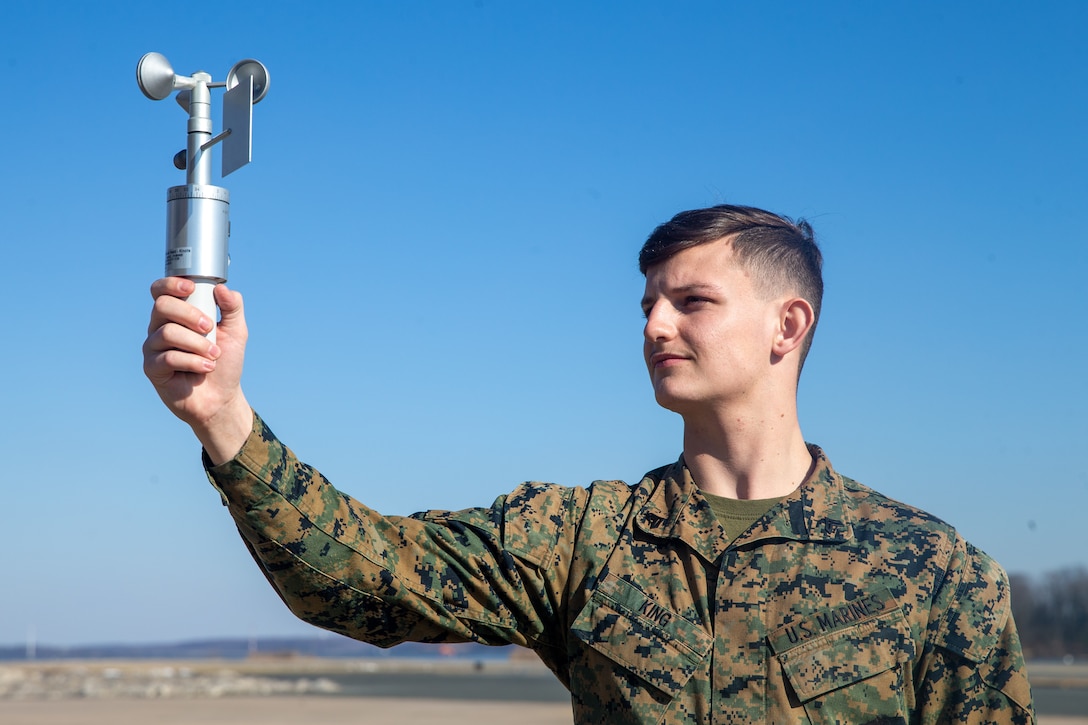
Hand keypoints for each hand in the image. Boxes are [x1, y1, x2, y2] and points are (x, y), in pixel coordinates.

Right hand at [143, 277, 252, 463]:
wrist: (221, 397)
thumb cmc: (225, 362)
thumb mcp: (236, 332)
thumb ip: (233, 307)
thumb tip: (223, 288)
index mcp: (176, 315)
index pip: (161, 291)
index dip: (171, 284)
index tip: (191, 288)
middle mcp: (160, 327)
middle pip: (162, 306)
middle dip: (190, 315)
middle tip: (209, 328)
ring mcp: (153, 348)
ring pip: (167, 333)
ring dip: (197, 344)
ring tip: (214, 355)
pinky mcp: (152, 368)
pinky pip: (167, 358)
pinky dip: (193, 362)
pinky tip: (206, 368)